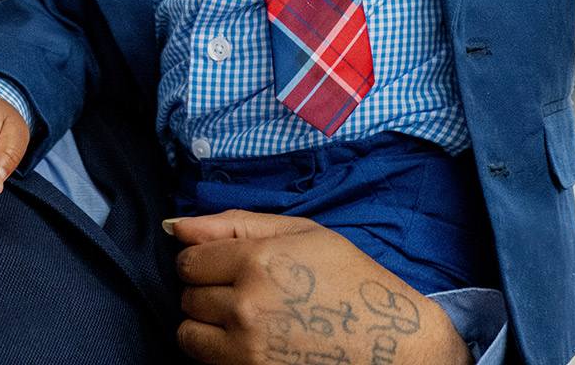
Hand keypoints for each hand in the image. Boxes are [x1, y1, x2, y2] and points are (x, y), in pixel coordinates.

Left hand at [167, 210, 472, 364]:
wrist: (398, 348)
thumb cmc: (352, 281)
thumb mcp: (301, 233)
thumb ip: (234, 224)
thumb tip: (176, 225)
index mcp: (257, 261)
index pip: (189, 259)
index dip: (202, 260)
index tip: (222, 265)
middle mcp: (247, 306)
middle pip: (187, 295)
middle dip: (206, 290)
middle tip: (241, 292)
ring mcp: (249, 349)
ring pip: (188, 332)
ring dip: (206, 324)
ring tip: (241, 319)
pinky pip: (207, 363)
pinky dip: (218, 353)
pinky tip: (248, 343)